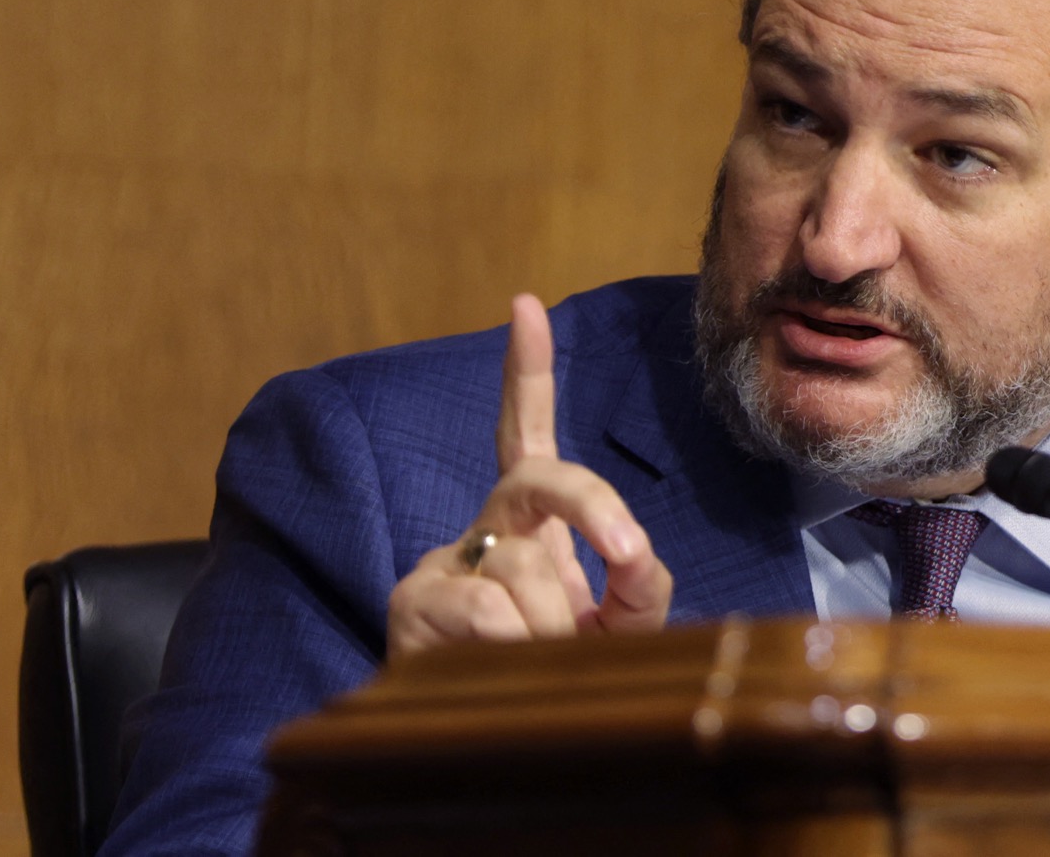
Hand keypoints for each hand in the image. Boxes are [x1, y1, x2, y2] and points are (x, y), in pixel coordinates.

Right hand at [387, 294, 672, 655]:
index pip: (530, 433)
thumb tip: (631, 550)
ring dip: (558, 622)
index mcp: (532, 522)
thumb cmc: (554, 676)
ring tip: (546, 663)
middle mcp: (488, 524)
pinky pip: (486, 606)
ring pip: (525, 564)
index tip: (525, 306)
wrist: (479, 743)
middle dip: (593, 505)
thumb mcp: (618, 629)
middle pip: (539, 475)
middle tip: (626, 552)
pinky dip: (517, 640)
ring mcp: (446, 558)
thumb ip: (637, 584)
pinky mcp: (413, 600)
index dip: (528, 371)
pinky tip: (503, 664)